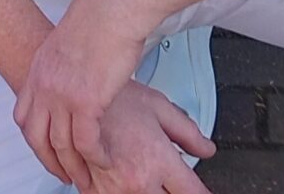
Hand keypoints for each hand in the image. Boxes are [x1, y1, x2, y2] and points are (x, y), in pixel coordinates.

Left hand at [14, 0, 153, 186]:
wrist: (114, 5)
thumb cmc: (102, 14)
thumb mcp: (70, 41)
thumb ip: (65, 63)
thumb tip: (75, 73)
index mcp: (39, 70)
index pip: (24, 116)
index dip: (35, 139)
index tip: (47, 151)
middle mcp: (45, 85)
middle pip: (36, 137)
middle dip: (50, 161)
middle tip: (64, 174)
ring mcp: (62, 94)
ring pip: (61, 145)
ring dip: (75, 166)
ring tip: (87, 177)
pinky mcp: (86, 101)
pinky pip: (86, 142)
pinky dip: (96, 156)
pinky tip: (105, 159)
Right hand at [89, 81, 212, 192]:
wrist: (75, 99)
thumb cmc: (115, 101)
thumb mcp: (159, 108)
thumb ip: (188, 133)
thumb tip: (207, 149)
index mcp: (158, 162)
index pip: (193, 193)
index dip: (202, 192)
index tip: (202, 191)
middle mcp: (137, 182)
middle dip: (173, 190)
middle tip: (169, 177)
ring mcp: (114, 191)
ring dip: (150, 190)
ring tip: (143, 169)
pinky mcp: (94, 193)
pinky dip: (124, 191)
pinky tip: (125, 176)